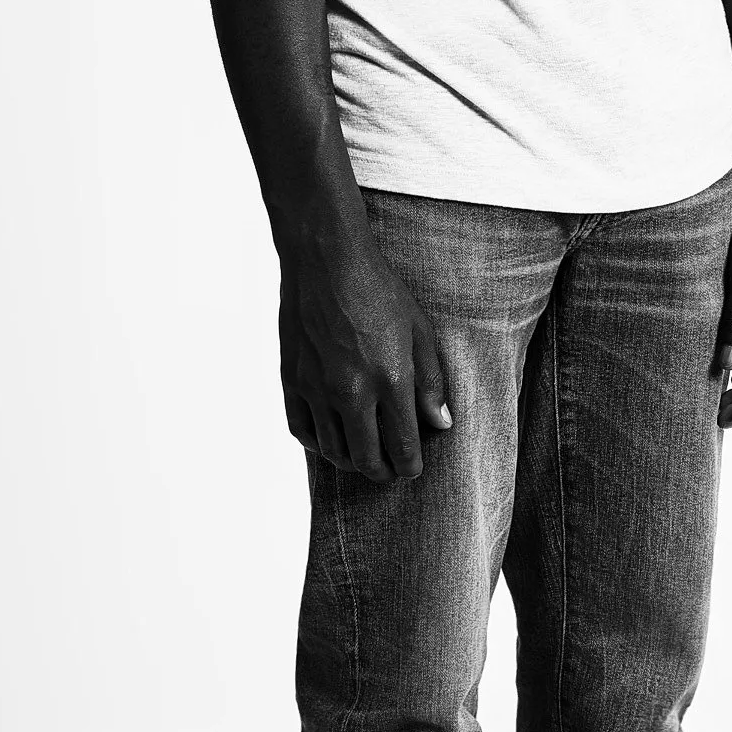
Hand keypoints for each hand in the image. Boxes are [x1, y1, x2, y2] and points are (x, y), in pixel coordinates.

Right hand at [279, 232, 451, 482]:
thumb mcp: (419, 329)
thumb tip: (441, 424)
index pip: (402, 447)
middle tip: (389, 470)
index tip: (412, 468)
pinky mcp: (291, 381)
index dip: (410, 467)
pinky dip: (318, 444)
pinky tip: (331, 438)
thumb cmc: (379, 289)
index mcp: (390, 378)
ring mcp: (317, 388)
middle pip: (367, 459)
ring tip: (363, 456)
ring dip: (351, 462)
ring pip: (333, 452)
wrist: (326, 259)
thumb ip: (431, 381)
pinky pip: (302, 432)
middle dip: (383, 472)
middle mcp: (352, 391)